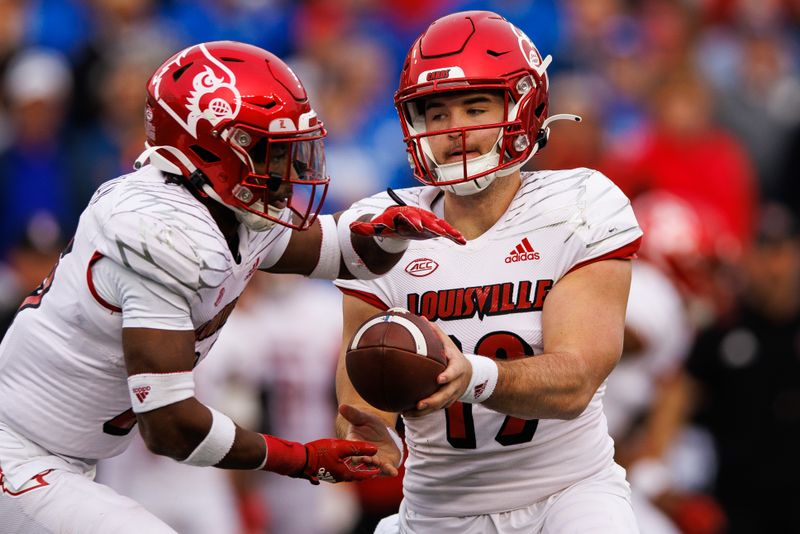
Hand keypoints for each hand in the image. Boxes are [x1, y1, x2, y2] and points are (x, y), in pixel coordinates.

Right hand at [300, 438, 379, 484]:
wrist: (300, 459)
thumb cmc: (321, 452)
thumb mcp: (342, 446)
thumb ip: (359, 447)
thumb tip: (375, 449)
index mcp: (346, 473)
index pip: (364, 474)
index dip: (373, 470)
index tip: (380, 467)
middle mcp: (340, 477)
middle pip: (357, 475)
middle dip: (366, 471)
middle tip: (375, 467)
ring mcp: (332, 476)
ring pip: (349, 474)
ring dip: (357, 470)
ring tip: (363, 466)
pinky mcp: (326, 473)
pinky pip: (341, 472)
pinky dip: (348, 469)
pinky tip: (346, 464)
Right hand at [338, 404, 401, 476]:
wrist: (382, 433)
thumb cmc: (368, 424)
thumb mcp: (363, 418)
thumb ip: (353, 414)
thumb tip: (342, 406)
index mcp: (352, 445)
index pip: (350, 450)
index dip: (354, 451)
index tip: (357, 451)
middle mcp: (360, 457)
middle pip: (360, 463)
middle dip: (365, 462)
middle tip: (370, 459)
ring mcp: (372, 463)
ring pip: (372, 469)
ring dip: (375, 468)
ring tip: (380, 463)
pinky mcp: (384, 466)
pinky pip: (385, 471)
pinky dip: (389, 472)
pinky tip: (394, 473)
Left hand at [350, 205, 465, 244]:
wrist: (399, 223)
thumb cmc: (387, 225)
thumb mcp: (376, 227)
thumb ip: (366, 229)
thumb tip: (351, 227)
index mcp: (404, 216)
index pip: (408, 218)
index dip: (412, 221)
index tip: (417, 225)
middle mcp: (418, 217)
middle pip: (427, 220)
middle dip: (434, 225)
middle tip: (441, 231)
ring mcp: (428, 223)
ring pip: (439, 225)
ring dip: (449, 231)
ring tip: (458, 237)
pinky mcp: (434, 229)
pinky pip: (445, 231)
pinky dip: (454, 235)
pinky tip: (463, 242)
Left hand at [403, 320, 472, 417]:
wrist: (471, 375)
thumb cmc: (453, 356)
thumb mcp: (448, 343)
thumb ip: (436, 332)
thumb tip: (421, 318)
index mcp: (458, 368)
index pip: (454, 372)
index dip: (448, 376)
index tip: (439, 379)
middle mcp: (456, 384)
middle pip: (446, 395)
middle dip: (433, 401)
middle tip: (420, 404)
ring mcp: (452, 395)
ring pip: (439, 406)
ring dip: (424, 411)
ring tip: (407, 412)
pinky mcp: (447, 403)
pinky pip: (434, 410)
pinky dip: (422, 413)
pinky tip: (406, 413)